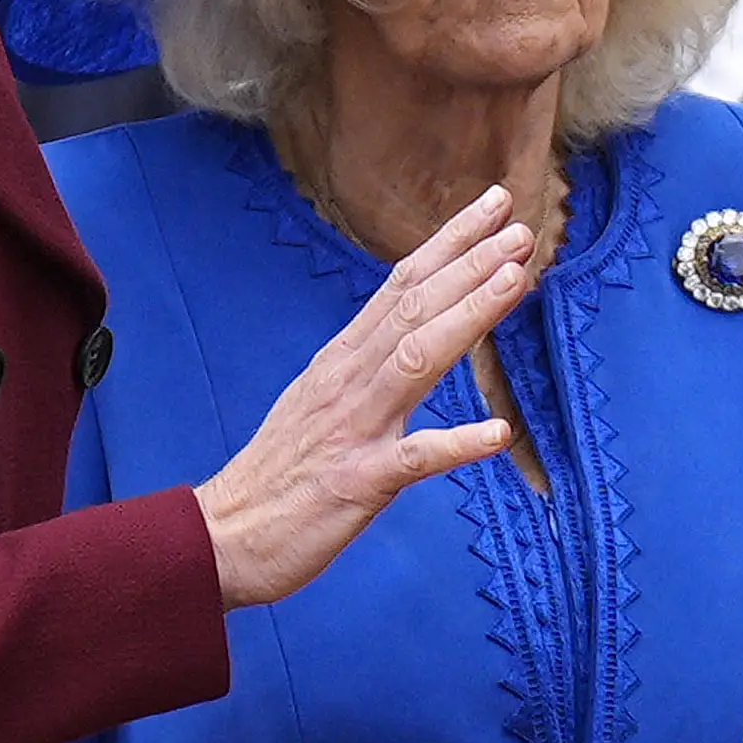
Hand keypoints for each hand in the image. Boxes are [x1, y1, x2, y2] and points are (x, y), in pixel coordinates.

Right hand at [199, 188, 535, 607]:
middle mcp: (348, 381)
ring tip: (516, 280)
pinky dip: (457, 444)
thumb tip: (409, 337)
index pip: (401, 286)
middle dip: (469, 263)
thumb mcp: (321, 404)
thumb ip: (366, 369)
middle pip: (414, 307)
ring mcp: (353, 429)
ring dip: (469, 316)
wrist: (224, 536)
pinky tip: (499, 434)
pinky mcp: (358, 481)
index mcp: (342, 361)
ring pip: (417, 359)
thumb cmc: (279, 477)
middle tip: (519, 227)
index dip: (449, 244)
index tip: (492, 206)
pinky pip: (414, 459)